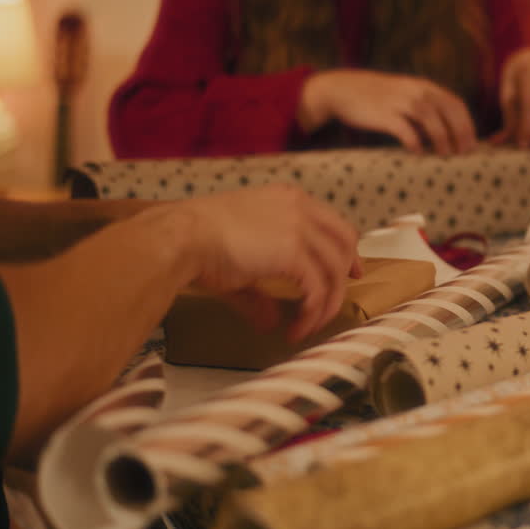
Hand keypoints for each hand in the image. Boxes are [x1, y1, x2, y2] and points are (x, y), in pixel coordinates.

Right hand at [171, 184, 361, 341]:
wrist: (181, 236)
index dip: (346, 249)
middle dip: (346, 274)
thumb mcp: (238, 260)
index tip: (349, 271)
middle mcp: (299, 208)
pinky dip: (313, 314)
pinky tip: (296, 329)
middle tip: (341, 299)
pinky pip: (318, 290)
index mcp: (287, 199)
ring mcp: (299, 228)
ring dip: (326, 305)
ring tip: (308, 327)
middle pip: (344, 242)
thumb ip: (259, 290)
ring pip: (334, 271)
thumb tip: (270, 322)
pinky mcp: (294, 253)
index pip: (332, 222)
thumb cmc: (197, 241)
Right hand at [299, 70, 475, 154]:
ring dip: (442, 139)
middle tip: (463, 153)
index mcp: (424, 86)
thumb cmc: (377, 97)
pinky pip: (405, 129)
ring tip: (445, 155)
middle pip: (448, 111)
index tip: (471, 144)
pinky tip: (417, 152)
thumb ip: (425, 110)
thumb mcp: (406, 95)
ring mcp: (400, 102)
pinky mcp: (384, 114)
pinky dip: (415, 142)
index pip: (456, 104)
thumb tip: (445, 134)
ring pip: (431, 120)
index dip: (467, 124)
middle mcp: (416, 91)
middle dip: (460, 133)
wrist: (343, 89)